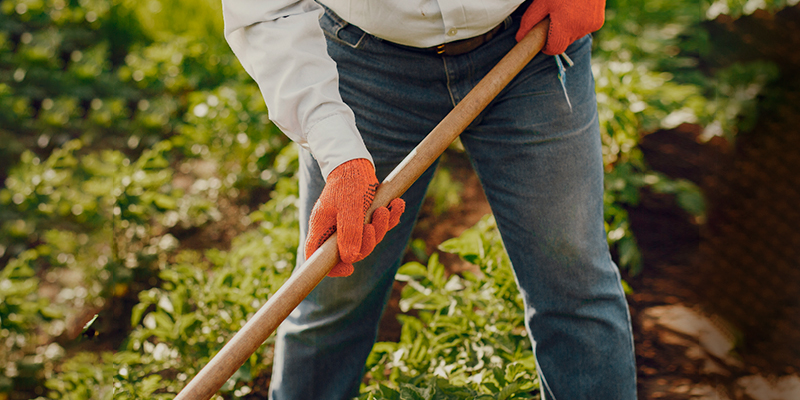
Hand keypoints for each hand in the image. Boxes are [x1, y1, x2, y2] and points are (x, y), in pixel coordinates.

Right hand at [305, 158, 404, 276]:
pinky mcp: (365, 215)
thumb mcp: (349, 207)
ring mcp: (350, 223)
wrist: (356, 161)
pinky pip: (380, 226)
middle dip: (368, 241)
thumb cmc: (348, 182)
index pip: (317, 256)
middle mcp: (335, 229)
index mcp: (323, 228)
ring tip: (386, 209)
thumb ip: (349, 233)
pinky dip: (391, 217)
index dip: (331, 268)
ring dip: (382, 226)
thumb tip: (350, 259)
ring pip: (368, 239)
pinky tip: (397, 203)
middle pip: (351, 251)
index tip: (349, 269)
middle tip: (373, 223)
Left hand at [516, 0, 605, 55]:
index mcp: (565, 26)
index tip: (542, 40)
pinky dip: (578, 23)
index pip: (554, 49)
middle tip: (553, 19)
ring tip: (565, 11)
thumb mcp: (542, 2)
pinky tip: (576, 10)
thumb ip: (530, 21)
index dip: (546, 47)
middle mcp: (580, 29)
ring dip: (568, 29)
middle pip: (564, 43)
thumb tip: (520, 38)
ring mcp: (591, 26)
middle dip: (556, 36)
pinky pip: (584, 28)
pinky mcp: (598, 22)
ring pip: (574, 36)